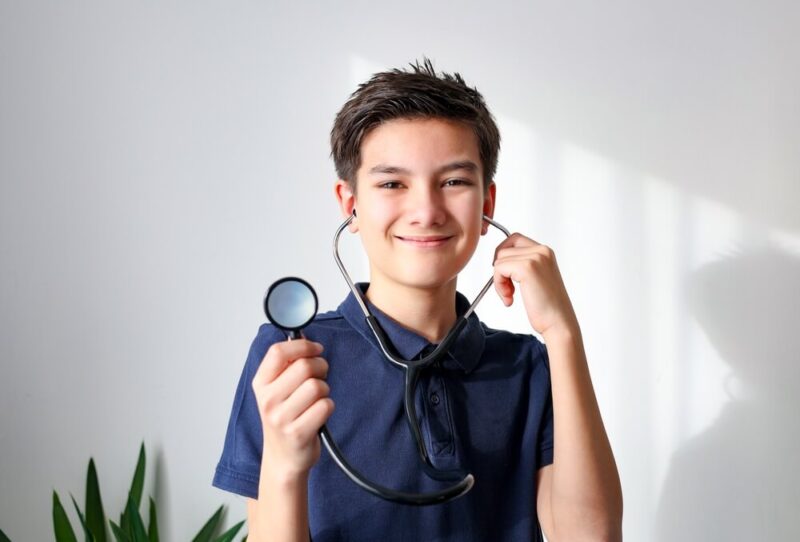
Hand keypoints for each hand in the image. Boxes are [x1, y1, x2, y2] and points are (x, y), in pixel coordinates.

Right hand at [251, 339, 334, 477]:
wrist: (283, 458)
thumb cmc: (284, 418)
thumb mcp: (276, 390)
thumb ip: (288, 364)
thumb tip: (304, 337)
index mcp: (261, 384)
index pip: (278, 352)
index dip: (302, 345)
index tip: (315, 349)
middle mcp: (267, 400)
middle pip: (304, 366)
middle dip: (320, 366)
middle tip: (320, 376)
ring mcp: (281, 418)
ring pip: (317, 386)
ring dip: (324, 389)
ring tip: (317, 399)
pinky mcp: (298, 433)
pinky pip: (325, 406)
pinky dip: (328, 406)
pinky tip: (319, 414)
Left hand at [493, 233, 578, 337]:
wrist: (559, 323)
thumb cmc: (548, 307)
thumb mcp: (536, 278)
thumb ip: (524, 264)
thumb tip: (498, 258)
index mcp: (545, 252)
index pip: (514, 239)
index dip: (504, 256)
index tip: (506, 275)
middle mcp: (542, 251)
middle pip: (504, 249)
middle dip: (499, 269)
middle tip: (506, 287)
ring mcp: (535, 257)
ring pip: (499, 259)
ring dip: (499, 280)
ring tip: (510, 296)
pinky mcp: (527, 268)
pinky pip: (499, 269)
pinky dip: (498, 285)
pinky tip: (510, 299)